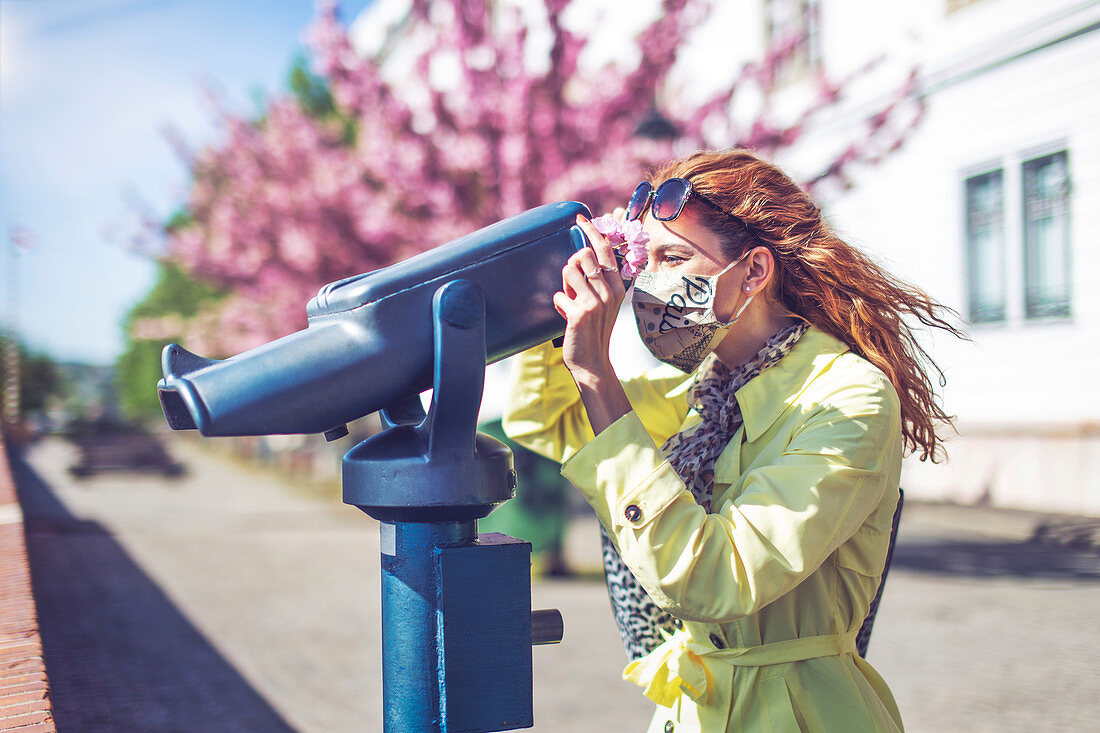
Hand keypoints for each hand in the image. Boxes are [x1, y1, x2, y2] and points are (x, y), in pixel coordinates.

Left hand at [553, 213, 632, 434]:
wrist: (592, 362)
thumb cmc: (592, 331)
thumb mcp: (602, 303)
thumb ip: (596, 282)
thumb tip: (580, 255)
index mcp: (617, 287)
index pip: (605, 250)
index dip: (592, 231)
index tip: (580, 218)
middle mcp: (609, 291)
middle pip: (583, 256)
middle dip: (572, 265)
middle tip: (573, 286)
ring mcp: (596, 301)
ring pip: (569, 271)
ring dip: (564, 286)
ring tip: (571, 302)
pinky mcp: (580, 312)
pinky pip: (558, 295)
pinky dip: (558, 305)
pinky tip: (566, 317)